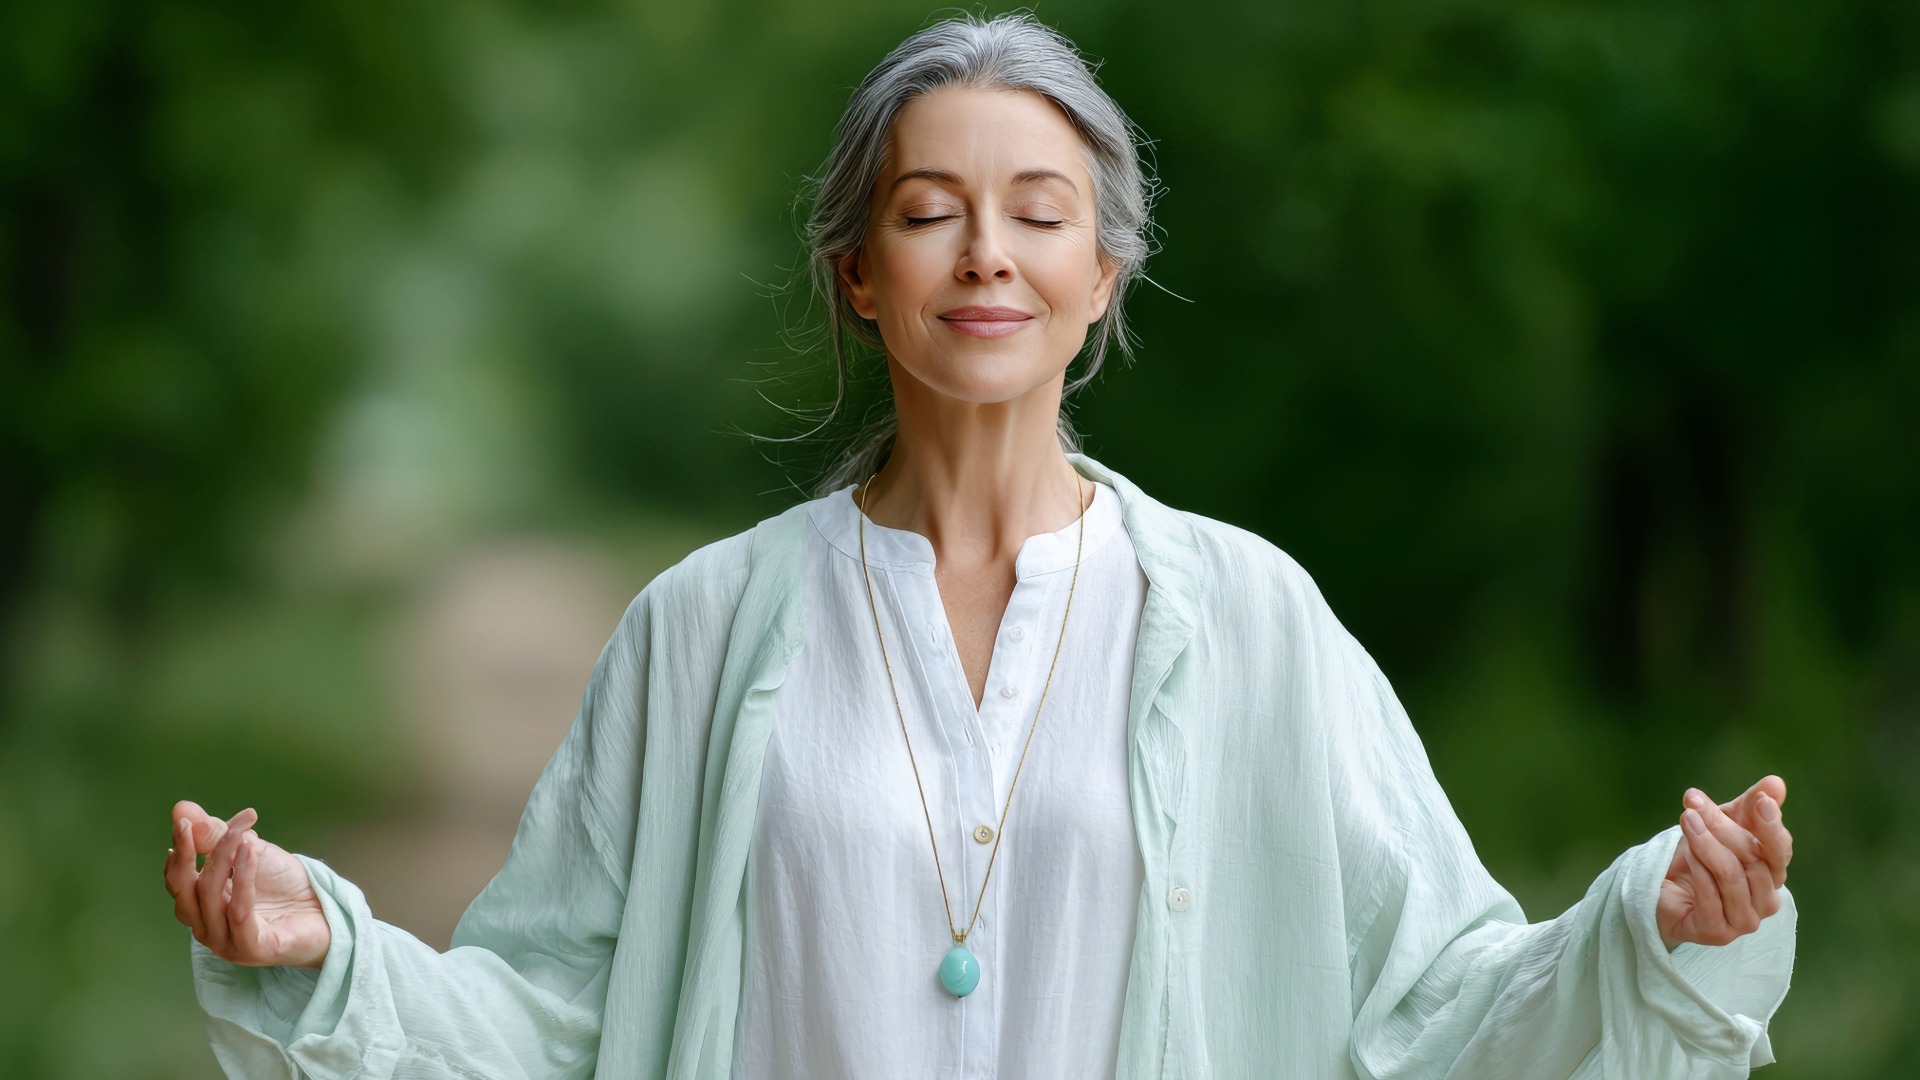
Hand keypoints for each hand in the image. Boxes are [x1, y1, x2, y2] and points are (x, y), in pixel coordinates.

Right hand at [163, 800, 330, 969]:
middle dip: (187, 856)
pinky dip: (243, 882)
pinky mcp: (252, 950)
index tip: (183, 821)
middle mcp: (208, 927)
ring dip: (222, 861)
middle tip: (188, 824)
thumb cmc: (284, 884)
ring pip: (212, 900)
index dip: (179, 852)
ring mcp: (228, 943)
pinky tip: (250, 854)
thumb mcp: (249, 850)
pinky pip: (240, 915)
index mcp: (202, 906)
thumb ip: (216, 834)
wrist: (325, 909)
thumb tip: (180, 807)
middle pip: (187, 892)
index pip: (178, 881)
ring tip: (239, 834)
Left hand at [1656, 775, 1793, 948]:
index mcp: (1773, 874)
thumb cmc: (1699, 855)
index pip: (1780, 850)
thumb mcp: (1723, 823)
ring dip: (1705, 844)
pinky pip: (1710, 895)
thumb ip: (1749, 806)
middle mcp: (1766, 901)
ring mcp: (1744, 921)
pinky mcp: (1718, 934)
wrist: (1662, 888)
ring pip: (1731, 875)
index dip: (1771, 825)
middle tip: (1694, 804)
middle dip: (1722, 827)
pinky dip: (1696, 868)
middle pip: (1751, 858)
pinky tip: (1684, 853)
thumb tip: (1775, 783)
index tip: (1760, 801)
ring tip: (1686, 820)